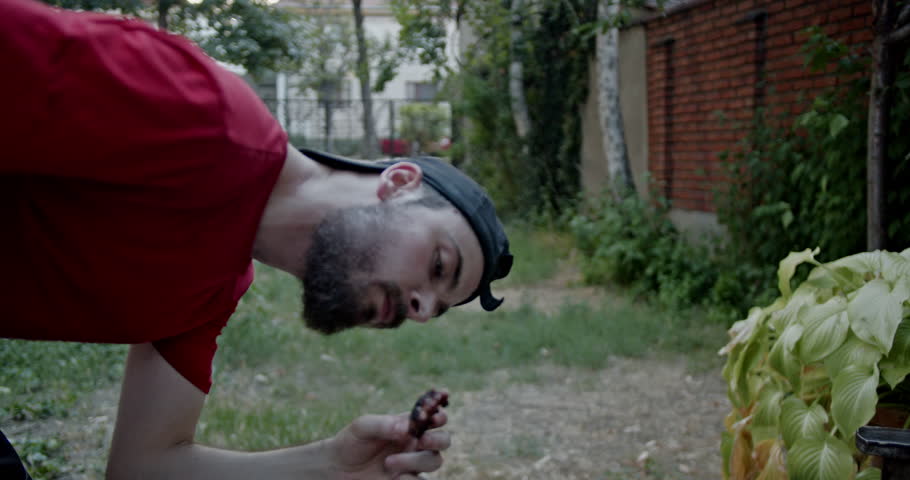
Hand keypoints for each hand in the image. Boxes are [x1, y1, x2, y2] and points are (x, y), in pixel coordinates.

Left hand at [327, 411, 449, 478]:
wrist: (337, 470)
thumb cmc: (350, 443)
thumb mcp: (362, 427)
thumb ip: (384, 424)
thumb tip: (407, 428)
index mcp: (408, 425)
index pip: (434, 417)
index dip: (440, 415)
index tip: (435, 417)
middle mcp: (415, 443)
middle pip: (443, 440)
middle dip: (438, 439)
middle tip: (421, 440)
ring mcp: (413, 464)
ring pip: (435, 461)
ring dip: (415, 461)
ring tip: (389, 464)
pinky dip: (410, 479)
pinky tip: (394, 478)